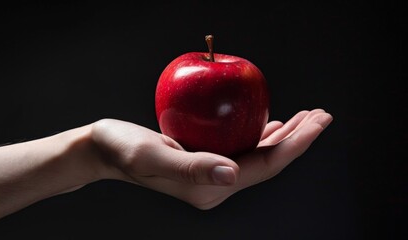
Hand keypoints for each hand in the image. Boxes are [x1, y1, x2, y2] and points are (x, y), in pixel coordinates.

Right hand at [91, 108, 332, 209]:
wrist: (104, 149)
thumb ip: (192, 168)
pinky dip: (259, 133)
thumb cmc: (123, 150)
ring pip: (257, 153)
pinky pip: (241, 147)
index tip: (317, 121)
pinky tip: (270, 123)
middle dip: (298, 139)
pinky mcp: (205, 159)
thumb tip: (233, 175)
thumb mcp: (152, 156)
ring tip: (305, 117)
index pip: (264, 166)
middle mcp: (216, 184)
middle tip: (321, 115)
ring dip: (283, 135)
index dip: (295, 144)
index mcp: (210, 188)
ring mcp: (212, 173)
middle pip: (268, 161)